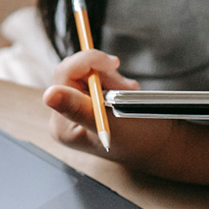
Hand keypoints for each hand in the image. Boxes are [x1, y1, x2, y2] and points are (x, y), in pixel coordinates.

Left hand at [42, 49, 179, 170]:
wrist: (160, 146)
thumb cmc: (140, 140)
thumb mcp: (112, 123)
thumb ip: (79, 108)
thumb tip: (48, 95)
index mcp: (62, 124)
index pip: (65, 75)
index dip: (88, 62)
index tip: (114, 63)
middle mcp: (63, 116)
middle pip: (74, 71)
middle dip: (104, 74)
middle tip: (128, 86)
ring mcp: (74, 109)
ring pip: (87, 72)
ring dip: (112, 78)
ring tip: (131, 93)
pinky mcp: (86, 102)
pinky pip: (95, 79)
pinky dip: (113, 82)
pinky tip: (127, 94)